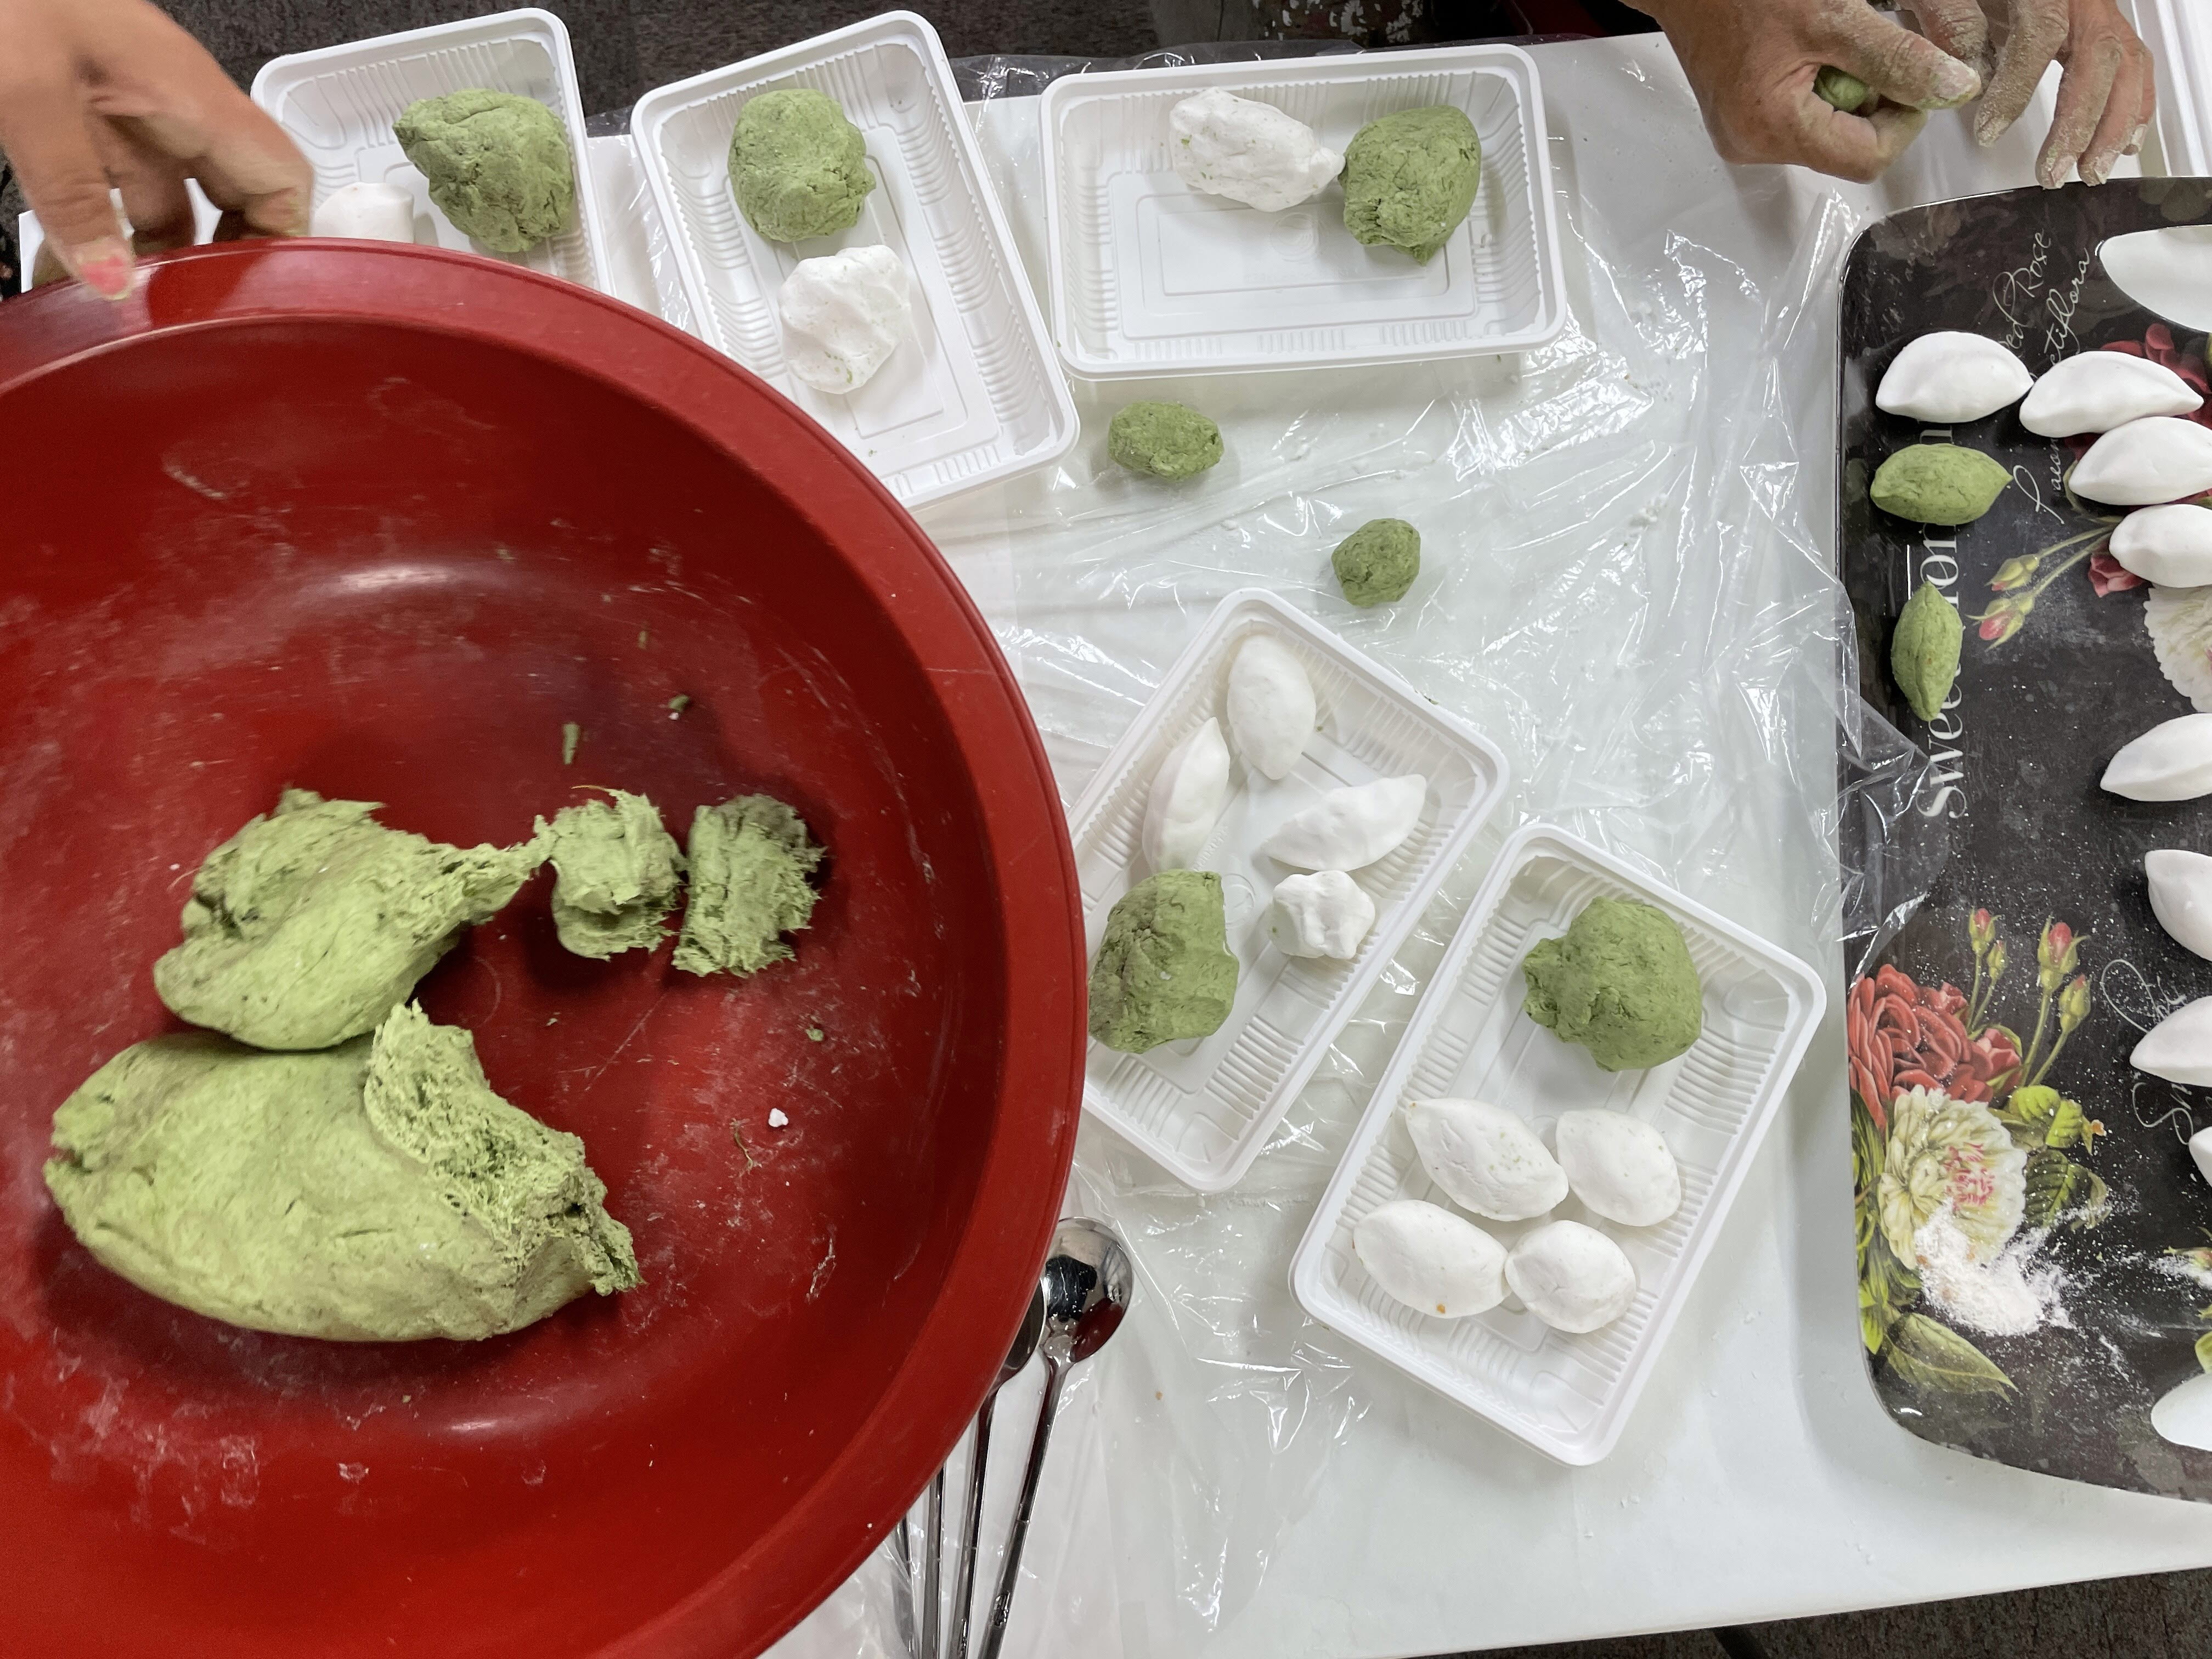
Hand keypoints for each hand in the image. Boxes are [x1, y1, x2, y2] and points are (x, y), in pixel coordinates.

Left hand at [0, 0, 309, 297]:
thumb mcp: (30, 91)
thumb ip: (73, 193)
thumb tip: (113, 284)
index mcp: (189, 96)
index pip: (282, 180)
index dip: (283, 244)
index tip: (257, 300)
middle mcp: (171, 107)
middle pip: (227, 206)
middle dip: (208, 269)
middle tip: (180, 320)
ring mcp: (127, 112)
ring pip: (161, 207)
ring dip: (140, 263)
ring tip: (109, 313)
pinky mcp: (82, 115)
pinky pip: (107, 192)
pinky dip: (92, 238)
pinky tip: (63, 272)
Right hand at [1643, 0, 1981, 182]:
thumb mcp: (1832, 15)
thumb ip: (1896, 58)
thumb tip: (1953, 89)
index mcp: (1770, 129)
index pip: (1869, 157)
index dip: (1906, 116)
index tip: (1914, 70)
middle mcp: (1752, 145)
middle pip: (1848, 147)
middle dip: (1873, 97)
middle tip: (1865, 43)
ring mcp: (1744, 133)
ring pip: (1829, 130)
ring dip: (1849, 86)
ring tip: (1832, 39)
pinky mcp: (1742, 115)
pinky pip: (1803, 114)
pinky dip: (1823, 80)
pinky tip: (1809, 47)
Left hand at [1909, 0, 2153, 185]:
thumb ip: (1951, 21)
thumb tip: (1963, 75)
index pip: (2041, 33)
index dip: (2018, 87)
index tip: (1989, 131)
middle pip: (2099, 55)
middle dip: (2080, 122)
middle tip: (2055, 173)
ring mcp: (2096, 11)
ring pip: (2125, 62)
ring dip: (2113, 125)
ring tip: (2092, 171)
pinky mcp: (2100, 27)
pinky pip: (2133, 61)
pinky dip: (2135, 105)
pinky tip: (2127, 143)